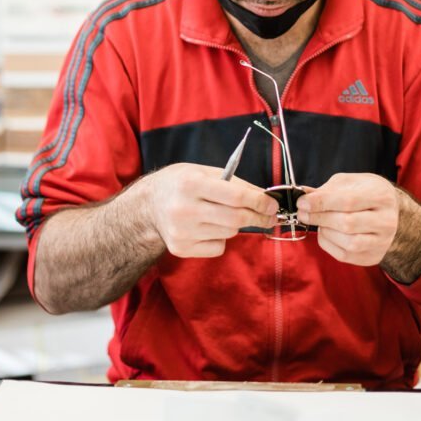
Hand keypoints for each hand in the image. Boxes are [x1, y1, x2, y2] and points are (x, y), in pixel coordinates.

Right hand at [147, 163, 278, 258]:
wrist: (148, 205)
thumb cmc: (182, 183)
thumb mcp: (205, 172)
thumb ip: (236, 183)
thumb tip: (266, 197)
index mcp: (191, 183)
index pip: (236, 196)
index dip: (260, 201)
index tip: (273, 205)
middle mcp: (184, 209)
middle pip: (236, 219)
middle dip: (258, 217)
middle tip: (268, 216)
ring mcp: (182, 231)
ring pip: (229, 233)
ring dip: (236, 225)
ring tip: (224, 214)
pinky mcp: (180, 248)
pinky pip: (217, 247)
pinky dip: (221, 238)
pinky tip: (208, 227)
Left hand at [296, 172, 399, 266]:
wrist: (389, 211)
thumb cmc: (366, 192)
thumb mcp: (349, 182)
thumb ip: (327, 189)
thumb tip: (304, 197)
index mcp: (381, 196)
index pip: (348, 201)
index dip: (322, 202)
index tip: (302, 202)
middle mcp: (386, 221)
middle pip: (347, 223)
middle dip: (319, 218)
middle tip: (302, 212)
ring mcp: (381, 242)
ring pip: (348, 242)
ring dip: (325, 231)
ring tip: (319, 221)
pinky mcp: (373, 256)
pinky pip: (344, 255)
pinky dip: (328, 243)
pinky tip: (326, 232)